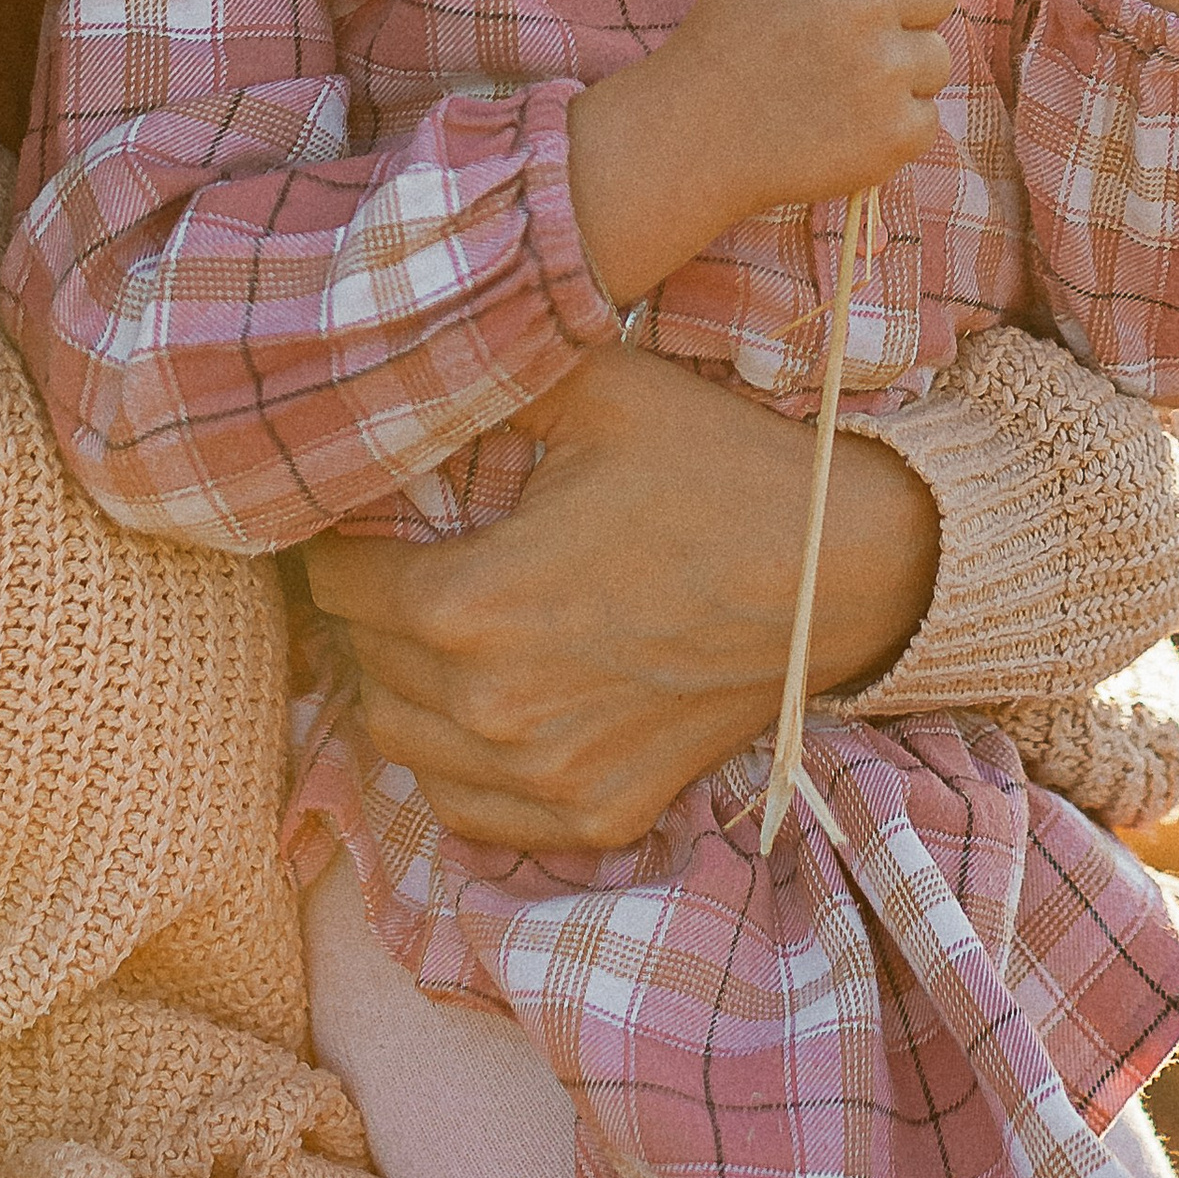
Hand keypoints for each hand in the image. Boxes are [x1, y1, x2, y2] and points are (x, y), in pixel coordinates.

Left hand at [302, 341, 939, 851]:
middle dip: (367, 608)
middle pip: (361, 665)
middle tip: (395, 559)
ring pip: (400, 744)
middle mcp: (492, 711)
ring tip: (437, 629)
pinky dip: (459, 762)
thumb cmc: (714, 468)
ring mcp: (546, 777)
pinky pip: (471, 809)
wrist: (841, 570)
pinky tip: (488, 703)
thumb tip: (391, 362)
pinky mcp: (596, 815)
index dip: (336, 539)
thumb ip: (479, 377)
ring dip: (402, 684)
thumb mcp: (590, 387)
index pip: (336, 584)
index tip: (354, 513)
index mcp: (470, 606)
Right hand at [564, 0, 955, 305]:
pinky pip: (926, 116)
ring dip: (901, 71)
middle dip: (912, 6)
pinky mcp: (892, 134)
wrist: (687, 141)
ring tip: (840, 86)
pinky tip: (841, 126)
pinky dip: (892, 125)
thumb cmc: (725, 46)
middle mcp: (859, 8)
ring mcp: (880, 74)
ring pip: (937, 56)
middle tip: (863, 32)